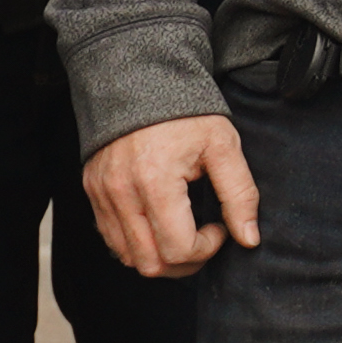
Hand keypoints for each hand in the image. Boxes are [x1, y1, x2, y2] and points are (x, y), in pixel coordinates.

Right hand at [86, 115, 259, 277]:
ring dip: (160, 257)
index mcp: (155, 181)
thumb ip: (240, 195)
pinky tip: (158, 223)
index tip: (219, 227)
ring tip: (181, 233)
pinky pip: (111, 238)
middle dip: (185, 263)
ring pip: (129, 257)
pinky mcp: (92, 190)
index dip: (207, 249)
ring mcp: (102, 193)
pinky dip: (137, 243)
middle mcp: (122, 192)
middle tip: (202, 240)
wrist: (139, 78)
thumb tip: (249, 239)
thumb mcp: (222, 146)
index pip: (178, 249)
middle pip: (151, 264)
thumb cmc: (185, 111)